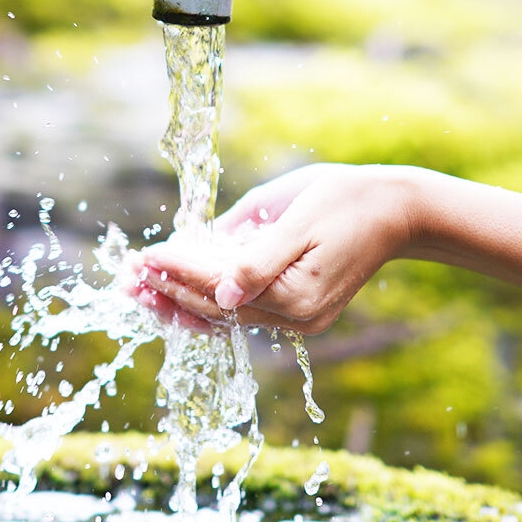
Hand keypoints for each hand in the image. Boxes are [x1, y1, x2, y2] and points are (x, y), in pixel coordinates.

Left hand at [132, 163, 421, 333]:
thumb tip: (220, 292)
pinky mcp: (298, 312)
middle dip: (168, 293)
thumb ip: (258, 259)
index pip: (219, 288)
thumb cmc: (346, 201)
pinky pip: (241, 314)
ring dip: (179, 303)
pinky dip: (206, 303)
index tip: (142, 258)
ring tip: (138, 291)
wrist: (396, 211)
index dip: (176, 273)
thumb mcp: (299, 219)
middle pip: (216, 311)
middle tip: (125, 280)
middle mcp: (294, 319)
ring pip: (224, 318)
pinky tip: (176, 295)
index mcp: (294, 296)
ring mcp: (297, 320)